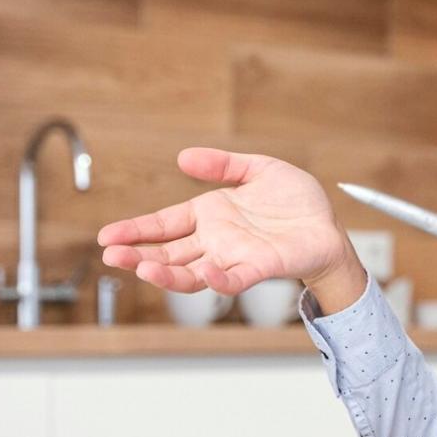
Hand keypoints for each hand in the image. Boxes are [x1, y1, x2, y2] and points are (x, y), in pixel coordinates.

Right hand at [97, 148, 362, 304]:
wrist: (329, 226)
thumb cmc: (296, 203)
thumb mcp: (258, 169)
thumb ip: (222, 165)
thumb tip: (184, 157)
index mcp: (210, 216)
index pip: (164, 225)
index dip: (136, 230)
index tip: (107, 236)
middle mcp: (216, 241)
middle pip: (168, 252)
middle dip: (138, 255)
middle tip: (111, 254)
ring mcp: (235, 257)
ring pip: (192, 272)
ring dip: (166, 273)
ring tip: (141, 269)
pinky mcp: (260, 267)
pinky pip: (234, 278)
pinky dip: (218, 278)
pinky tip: (203, 272)